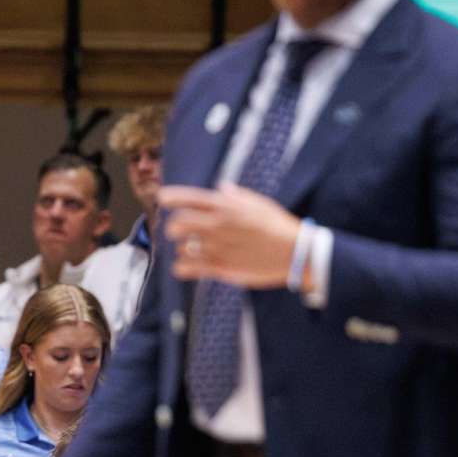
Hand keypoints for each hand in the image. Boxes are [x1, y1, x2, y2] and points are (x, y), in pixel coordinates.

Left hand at [159, 182, 301, 287]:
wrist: (295, 252)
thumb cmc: (278, 225)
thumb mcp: (258, 203)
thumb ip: (235, 195)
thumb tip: (221, 188)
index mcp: (226, 206)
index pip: (189, 198)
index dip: (171, 197)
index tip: (162, 198)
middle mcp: (217, 225)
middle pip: (177, 224)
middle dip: (171, 227)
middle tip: (175, 231)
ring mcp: (217, 247)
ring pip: (181, 247)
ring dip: (181, 248)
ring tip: (189, 250)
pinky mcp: (220, 268)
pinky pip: (187, 268)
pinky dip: (181, 267)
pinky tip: (184, 266)